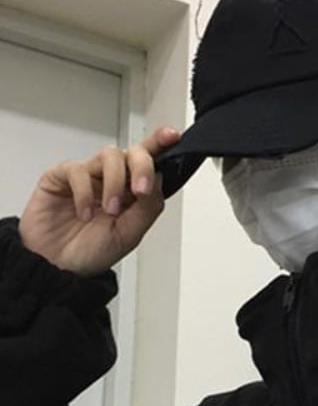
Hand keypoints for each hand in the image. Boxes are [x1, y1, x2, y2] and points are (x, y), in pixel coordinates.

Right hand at [18, 125, 182, 276]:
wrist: (57, 268)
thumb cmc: (91, 253)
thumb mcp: (129, 236)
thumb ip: (147, 208)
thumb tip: (159, 180)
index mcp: (131, 194)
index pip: (149, 163)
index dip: (160, 144)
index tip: (173, 137)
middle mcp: (111, 180)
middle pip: (132, 153)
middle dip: (142, 166)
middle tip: (141, 189)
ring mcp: (87, 177)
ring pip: (109, 156)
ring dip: (115, 183)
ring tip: (110, 210)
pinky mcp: (61, 177)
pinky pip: (77, 170)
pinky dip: (85, 192)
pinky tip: (84, 213)